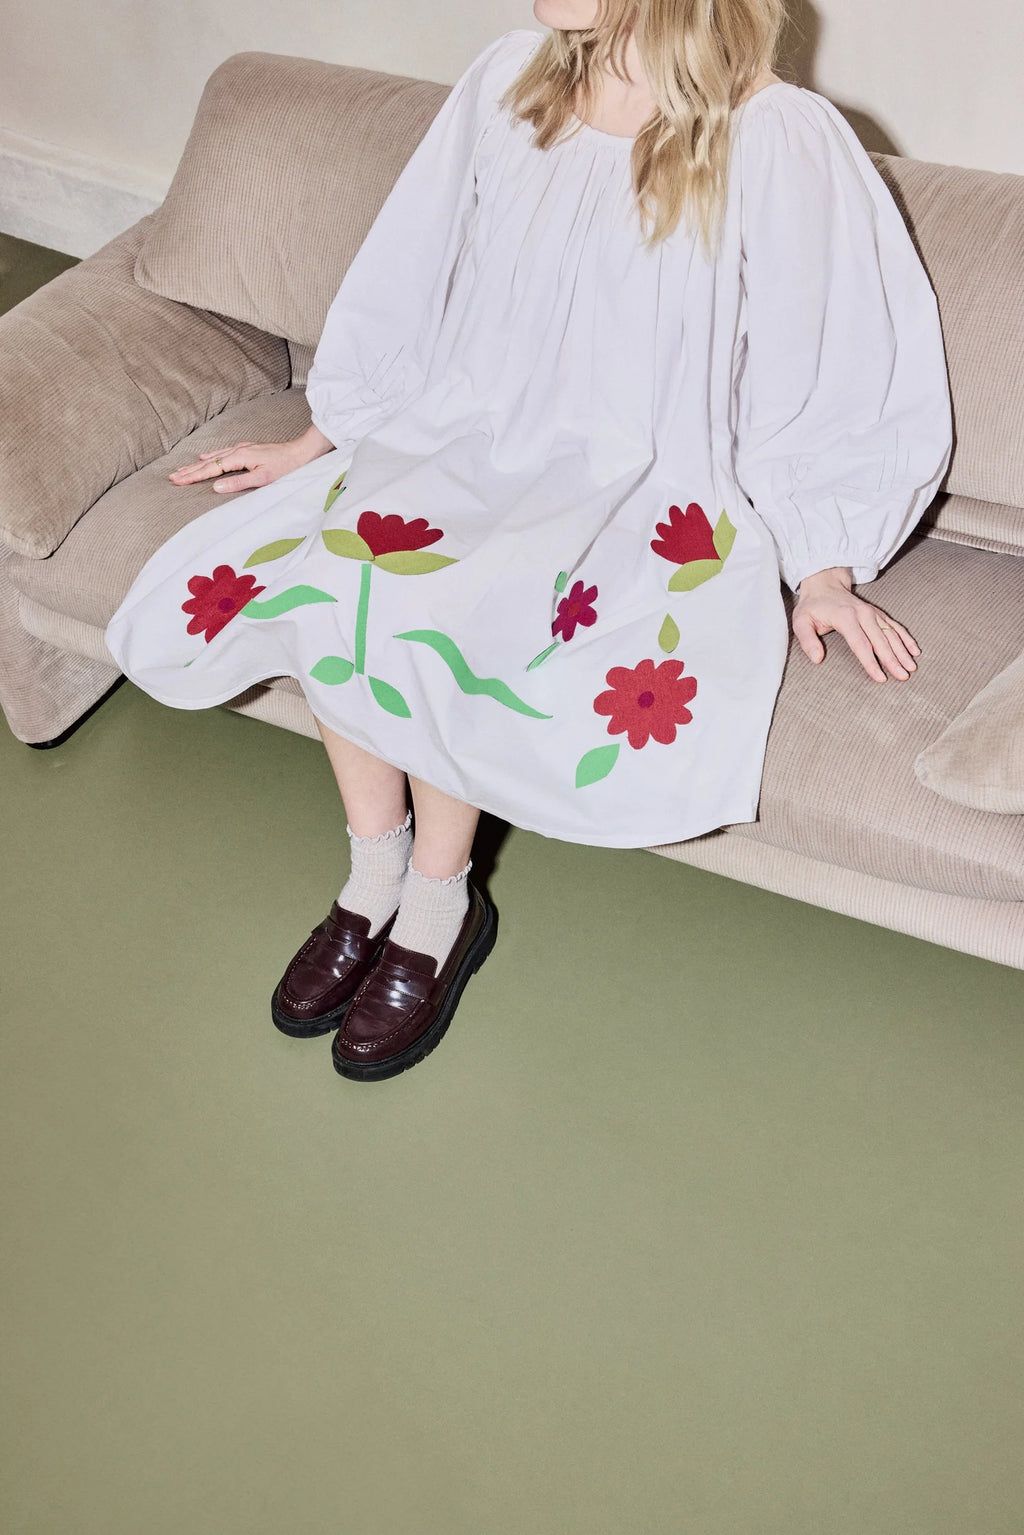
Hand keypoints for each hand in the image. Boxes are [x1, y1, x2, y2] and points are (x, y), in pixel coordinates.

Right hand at [168, 424, 334, 491]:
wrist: (304, 452)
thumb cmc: (287, 468)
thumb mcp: (263, 479)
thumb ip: (239, 483)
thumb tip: (216, 487)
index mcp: (239, 458)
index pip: (210, 469)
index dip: (192, 476)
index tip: (176, 481)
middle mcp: (238, 451)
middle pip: (208, 462)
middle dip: (189, 470)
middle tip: (171, 477)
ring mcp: (244, 449)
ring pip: (214, 457)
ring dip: (198, 464)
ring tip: (183, 469)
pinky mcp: (250, 450)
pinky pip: (224, 453)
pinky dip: (212, 456)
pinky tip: (207, 456)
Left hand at [792, 566, 920, 682]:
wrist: (824, 584)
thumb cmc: (812, 607)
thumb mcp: (801, 622)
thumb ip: (807, 641)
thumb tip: (817, 659)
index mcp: (845, 618)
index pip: (861, 644)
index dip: (871, 662)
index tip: (880, 678)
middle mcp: (863, 614)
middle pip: (881, 641)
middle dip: (893, 660)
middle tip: (903, 677)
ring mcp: (873, 613)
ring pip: (891, 634)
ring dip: (902, 651)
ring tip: (911, 667)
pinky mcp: (878, 614)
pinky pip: (895, 626)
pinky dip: (906, 638)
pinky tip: (914, 650)